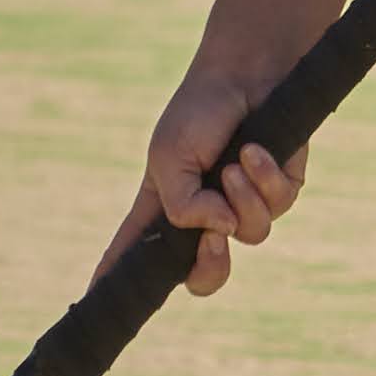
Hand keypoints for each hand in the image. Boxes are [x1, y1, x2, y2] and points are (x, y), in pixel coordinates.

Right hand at [120, 65, 310, 298]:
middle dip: (211, 267)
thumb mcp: (170, 157)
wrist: (247, 73)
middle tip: (213, 242)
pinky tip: (254, 149)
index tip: (95, 303)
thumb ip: (182, 205)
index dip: (117, 282)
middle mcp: (205, 215)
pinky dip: (264, 176)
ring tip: (232, 162)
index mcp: (166, 207)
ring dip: (241, 196)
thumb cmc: (199, 111)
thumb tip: (219, 233)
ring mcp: (244, 205)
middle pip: (205, 276)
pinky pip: (278, 205)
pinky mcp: (280, 190)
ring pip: (250, 234)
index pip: (137, 254)